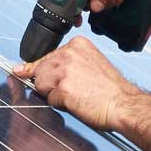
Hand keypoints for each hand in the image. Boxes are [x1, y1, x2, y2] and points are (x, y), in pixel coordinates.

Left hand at [11, 34, 138, 132]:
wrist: (125, 105)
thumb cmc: (110, 90)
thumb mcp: (89, 64)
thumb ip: (64, 63)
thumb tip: (26, 69)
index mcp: (77, 44)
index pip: (46, 57)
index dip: (42, 70)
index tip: (25, 70)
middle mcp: (69, 54)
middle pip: (40, 70)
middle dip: (50, 84)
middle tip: (73, 91)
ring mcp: (65, 70)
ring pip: (41, 84)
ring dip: (54, 94)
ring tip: (77, 96)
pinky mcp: (64, 89)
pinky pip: (50, 100)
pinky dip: (61, 105)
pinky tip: (78, 103)